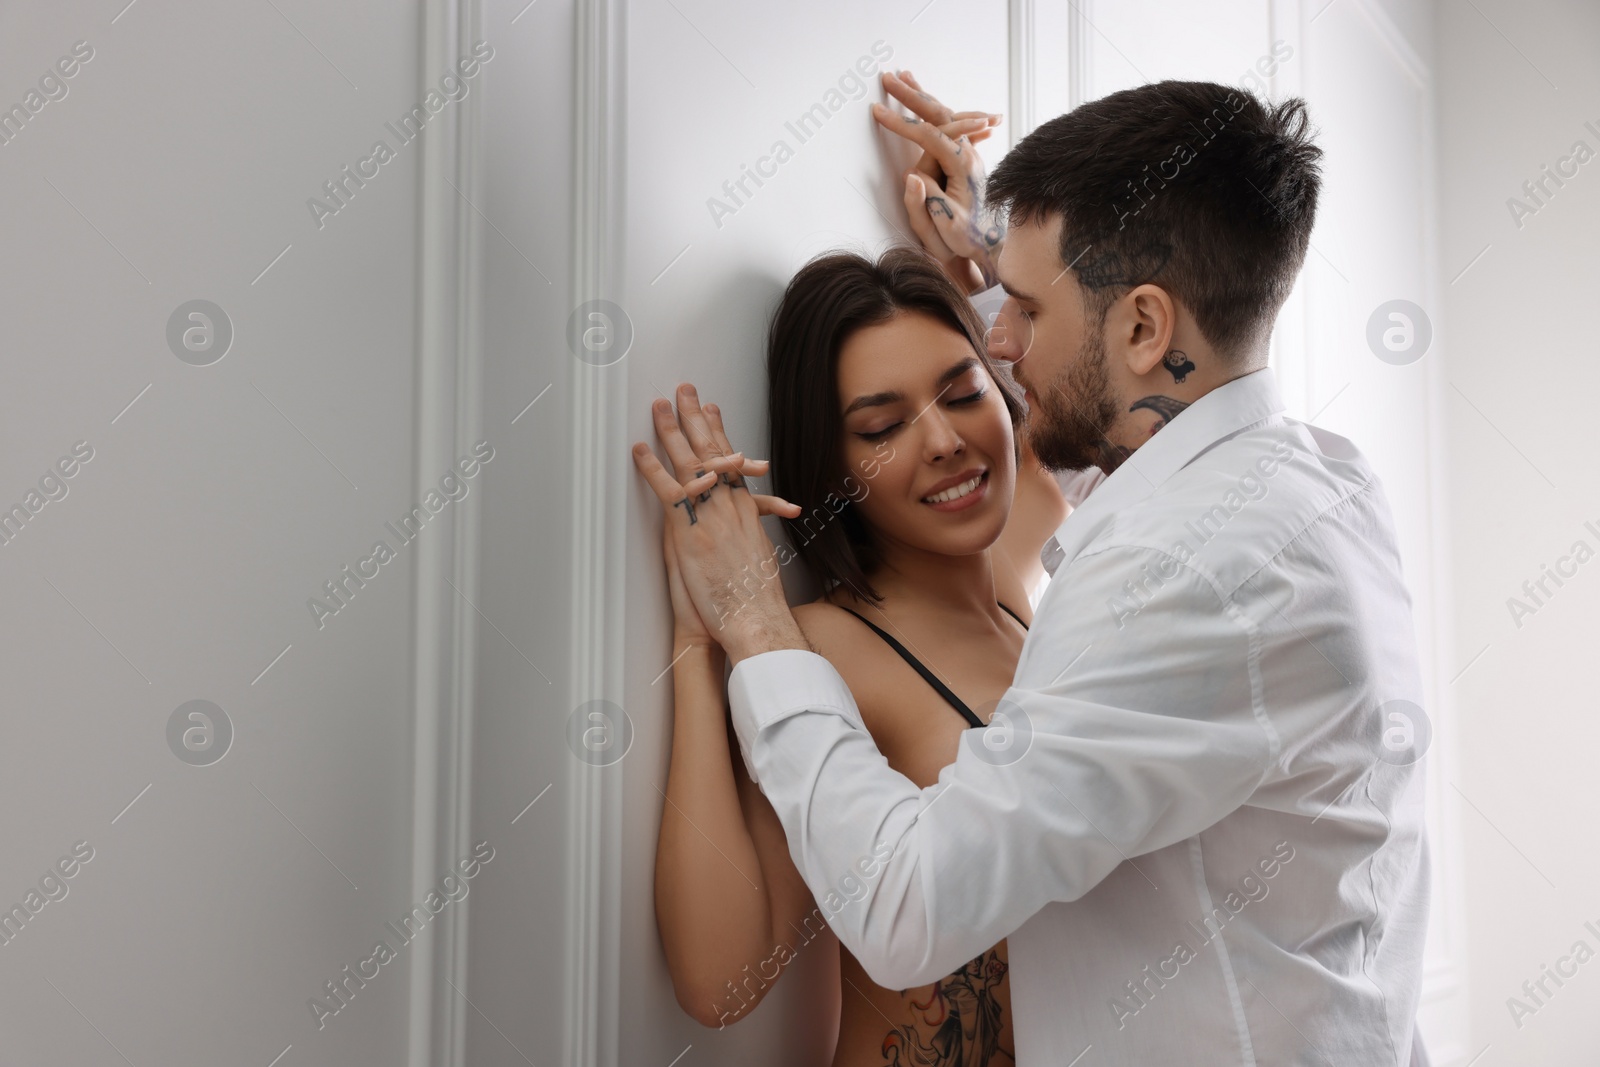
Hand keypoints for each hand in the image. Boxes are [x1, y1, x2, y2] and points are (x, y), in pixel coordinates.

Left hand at [632, 385, 807, 663]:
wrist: (752, 619)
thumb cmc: (753, 600)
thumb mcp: (754, 560)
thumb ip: (743, 537)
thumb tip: (736, 528)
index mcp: (744, 512)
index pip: (731, 461)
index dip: (720, 433)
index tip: (714, 409)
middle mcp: (729, 506)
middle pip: (711, 452)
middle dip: (696, 418)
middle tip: (686, 389)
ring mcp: (710, 515)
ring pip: (690, 462)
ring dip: (672, 431)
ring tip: (659, 405)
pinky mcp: (690, 531)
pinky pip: (668, 491)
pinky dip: (651, 468)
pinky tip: (638, 449)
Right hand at [871, 70, 1006, 294]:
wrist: (991, 245)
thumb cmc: (965, 238)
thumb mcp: (945, 225)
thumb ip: (926, 200)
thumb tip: (911, 175)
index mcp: (963, 166)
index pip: (929, 136)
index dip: (902, 123)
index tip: (877, 113)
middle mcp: (969, 154)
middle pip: (939, 115)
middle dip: (911, 96)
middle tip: (888, 78)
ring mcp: (968, 154)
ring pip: (944, 115)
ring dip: (922, 96)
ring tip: (905, 77)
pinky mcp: (964, 157)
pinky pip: (948, 125)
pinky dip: (933, 110)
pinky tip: (926, 100)